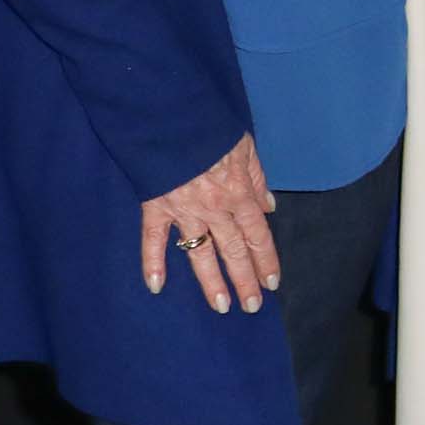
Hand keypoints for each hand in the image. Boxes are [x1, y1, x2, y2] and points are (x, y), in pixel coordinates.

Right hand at [139, 133, 280, 314]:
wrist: (172, 118)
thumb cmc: (212, 129)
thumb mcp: (246, 148)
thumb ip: (258, 180)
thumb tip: (269, 208)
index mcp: (239, 194)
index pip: (258, 235)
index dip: (266, 260)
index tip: (272, 283)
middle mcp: (215, 208)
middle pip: (234, 250)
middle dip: (245, 280)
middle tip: (251, 306)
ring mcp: (184, 211)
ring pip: (200, 253)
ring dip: (211, 282)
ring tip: (220, 306)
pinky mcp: (155, 207)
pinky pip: (153, 240)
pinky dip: (152, 262)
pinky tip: (155, 286)